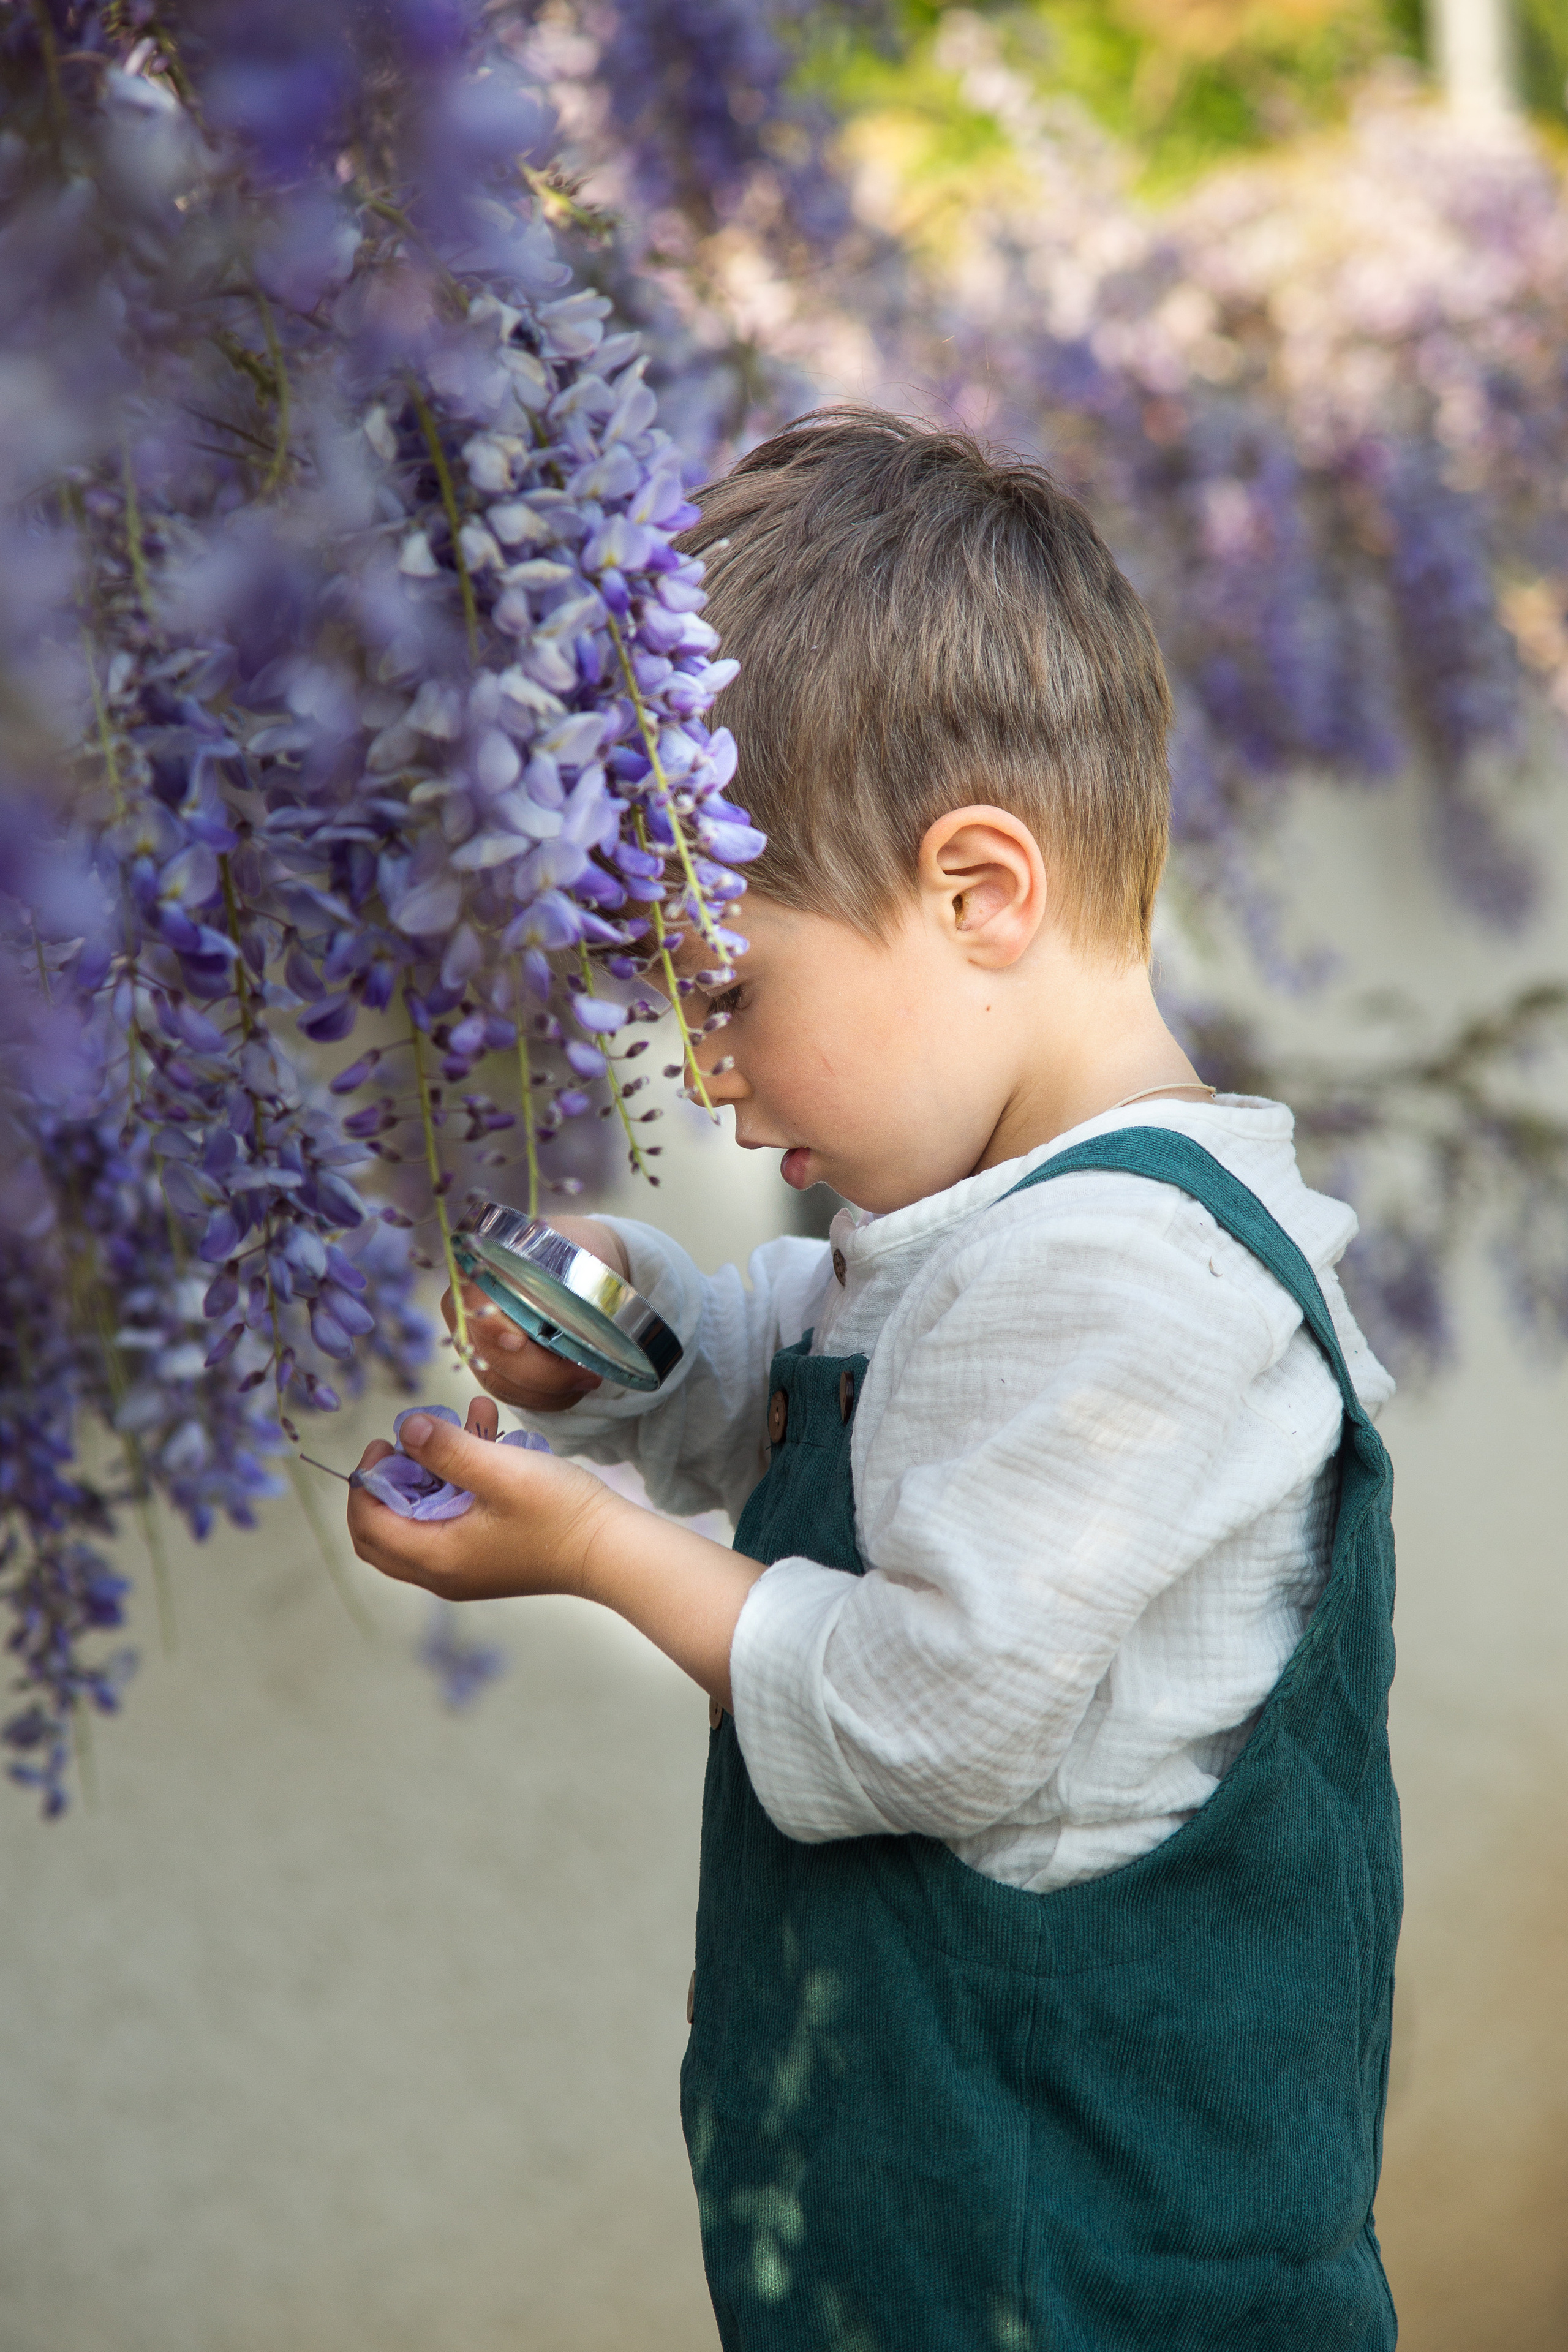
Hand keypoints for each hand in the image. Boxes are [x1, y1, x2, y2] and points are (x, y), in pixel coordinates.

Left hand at [348, 1402, 615, 1601]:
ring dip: (429, 1477)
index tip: (387, 1441)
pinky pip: (448, 1524)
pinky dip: (455, 1488)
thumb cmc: (559, 1512)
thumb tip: (405, 1429)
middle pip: (382, 1534)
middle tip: (406, 1446)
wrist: (612, 1551)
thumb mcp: (501, 1471)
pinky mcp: (487, 1560)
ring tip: (460, 1427)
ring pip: (417, 1525)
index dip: (367, 1481)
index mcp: (437, 1557)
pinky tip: (486, 1443)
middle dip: (387, 1485)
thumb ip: (447, 1450)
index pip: (368, 1526)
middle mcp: (443, 1573)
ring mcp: (466, 1570)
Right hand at [442, 1214, 632, 1413]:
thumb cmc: (578, 1251)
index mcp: (480, 1270)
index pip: (472, 1304)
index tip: (519, 1341)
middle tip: (588, 1375)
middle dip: (542, 1373)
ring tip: (589, 1382)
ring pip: (501, 1382)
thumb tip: (570, 1319)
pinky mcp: (490, 1366)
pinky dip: (544, 1398)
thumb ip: (570, 1278)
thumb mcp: (579, 1252)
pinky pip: (511, 1393)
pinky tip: (573, 1390)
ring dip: (547, 1392)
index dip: (491, 1327)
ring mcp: (476, 1341)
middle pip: (490, 1355)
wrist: (577, 1261)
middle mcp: (467, 1309)